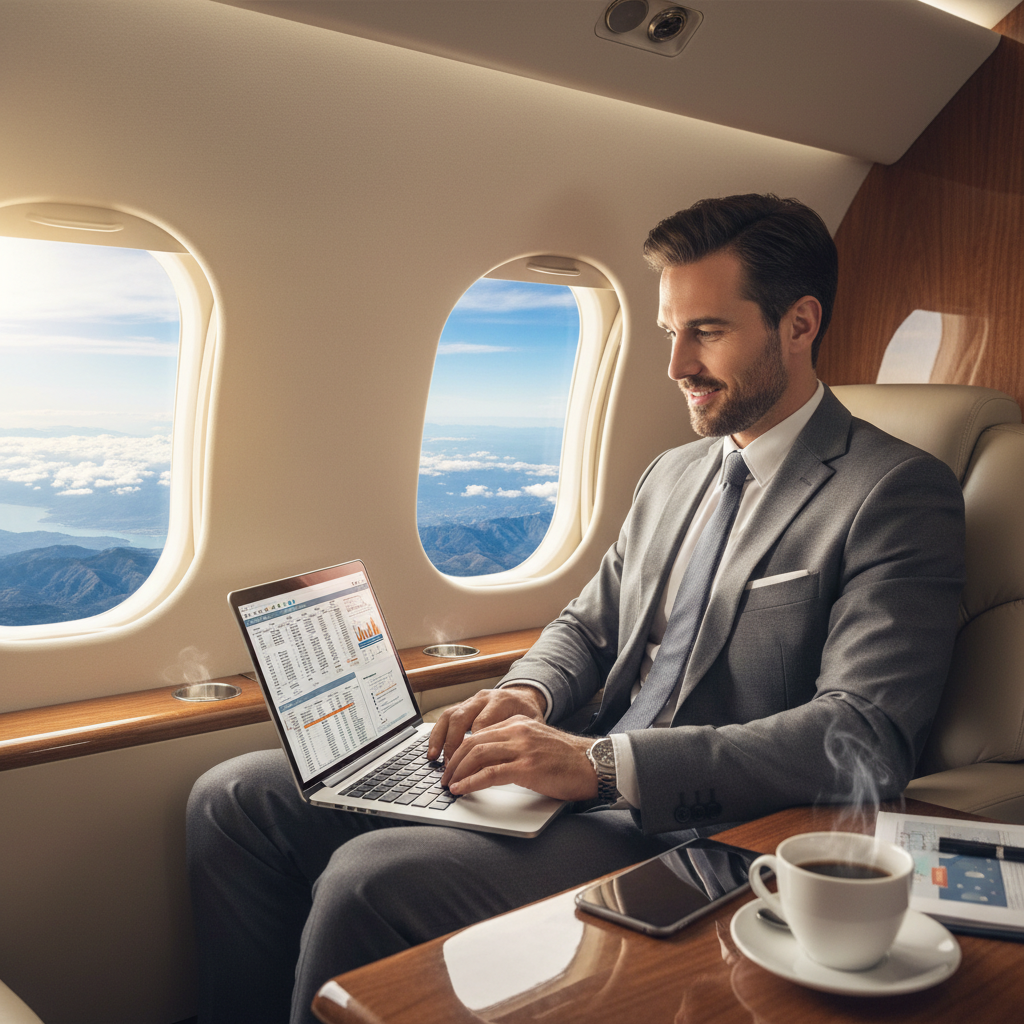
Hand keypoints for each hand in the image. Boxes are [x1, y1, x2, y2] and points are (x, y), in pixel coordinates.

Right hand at [427, 685, 546, 762]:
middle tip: (451, 766)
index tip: (472, 767)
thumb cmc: (529, 716)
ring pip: (450, 716)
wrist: (524, 697)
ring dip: (440, 739)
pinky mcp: (464, 705)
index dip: (475, 747)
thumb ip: (516, 743)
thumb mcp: (531, 728)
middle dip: (453, 744)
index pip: (482, 724)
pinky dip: (437, 734)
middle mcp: (484, 698)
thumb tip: (502, 768)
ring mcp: (472, 700)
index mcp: (501, 702)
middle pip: (461, 718)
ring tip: (434, 758)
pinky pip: (446, 717)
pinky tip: (434, 750)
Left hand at [440, 716, 598, 801]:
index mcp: (518, 723)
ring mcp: (522, 748)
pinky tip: (462, 789)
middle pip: (472, 742)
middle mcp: (517, 731)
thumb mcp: (536, 744)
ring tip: (450, 785)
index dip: (460, 750)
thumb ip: (514, 746)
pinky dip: (471, 782)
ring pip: (477, 755)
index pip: (478, 733)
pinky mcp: (527, 767)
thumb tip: (487, 763)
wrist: (593, 764)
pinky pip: (490, 773)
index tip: (451, 765)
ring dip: (458, 772)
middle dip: (453, 761)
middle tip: (445, 777)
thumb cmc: (567, 760)